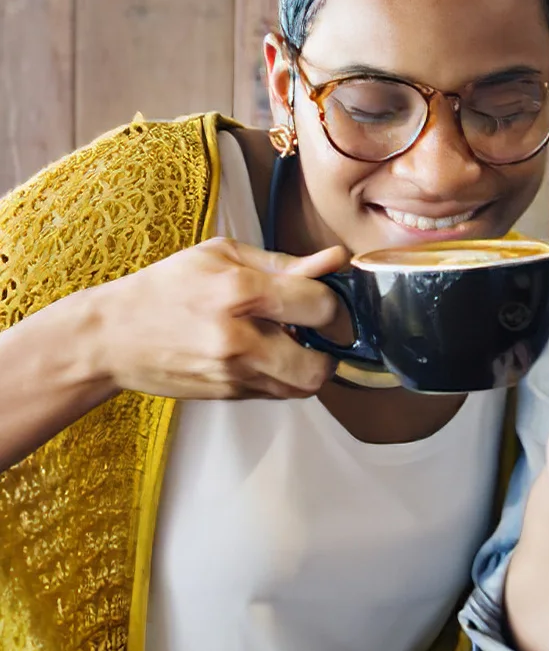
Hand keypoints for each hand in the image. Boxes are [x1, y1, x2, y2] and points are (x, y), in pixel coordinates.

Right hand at [92, 236, 344, 400]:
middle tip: (317, 327)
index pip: (319, 305)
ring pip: (302, 386)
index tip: (320, 293)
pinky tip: (268, 353)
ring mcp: (230, 374)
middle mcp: (237, 340)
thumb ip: (283, 262)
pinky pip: (277, 393)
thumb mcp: (222, 255)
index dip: (331, 298)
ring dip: (311, 365)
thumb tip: (334, 260)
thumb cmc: (167, 287)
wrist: (112, 337)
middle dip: (330, 344)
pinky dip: (285, 377)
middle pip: (319, 363)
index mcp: (239, 292)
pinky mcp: (225, 396)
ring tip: (294, 340)